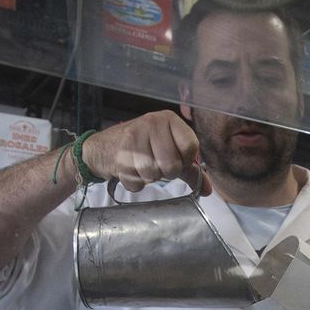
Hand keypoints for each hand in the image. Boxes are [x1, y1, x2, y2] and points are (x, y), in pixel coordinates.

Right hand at [80, 111, 210, 195]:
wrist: (102, 147)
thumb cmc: (141, 148)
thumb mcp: (167, 151)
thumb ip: (189, 170)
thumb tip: (208, 190)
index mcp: (169, 119)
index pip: (191, 147)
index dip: (185, 161)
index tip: (175, 159)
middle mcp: (153, 122)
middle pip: (172, 166)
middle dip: (164, 173)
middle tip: (155, 165)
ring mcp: (134, 135)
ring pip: (153, 174)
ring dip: (148, 178)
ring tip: (140, 166)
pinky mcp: (119, 151)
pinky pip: (136, 181)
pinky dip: (134, 183)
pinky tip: (129, 170)